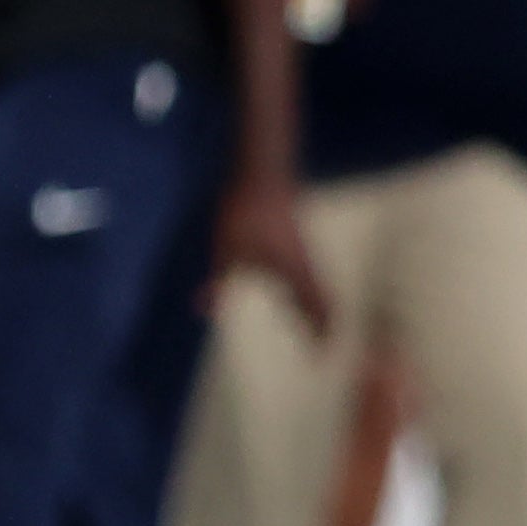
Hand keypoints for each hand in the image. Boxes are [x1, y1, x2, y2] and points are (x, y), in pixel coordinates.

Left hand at [217, 180, 331, 336]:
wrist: (264, 173)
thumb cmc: (248, 213)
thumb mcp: (228, 251)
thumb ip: (219, 282)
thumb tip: (203, 309)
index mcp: (295, 274)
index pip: (315, 309)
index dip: (319, 331)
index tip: (321, 352)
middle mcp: (305, 265)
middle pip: (322, 299)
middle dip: (321, 321)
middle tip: (323, 340)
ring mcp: (303, 249)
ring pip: (317, 283)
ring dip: (317, 303)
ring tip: (312, 319)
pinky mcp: (295, 237)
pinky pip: (307, 270)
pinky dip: (307, 285)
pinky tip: (294, 284)